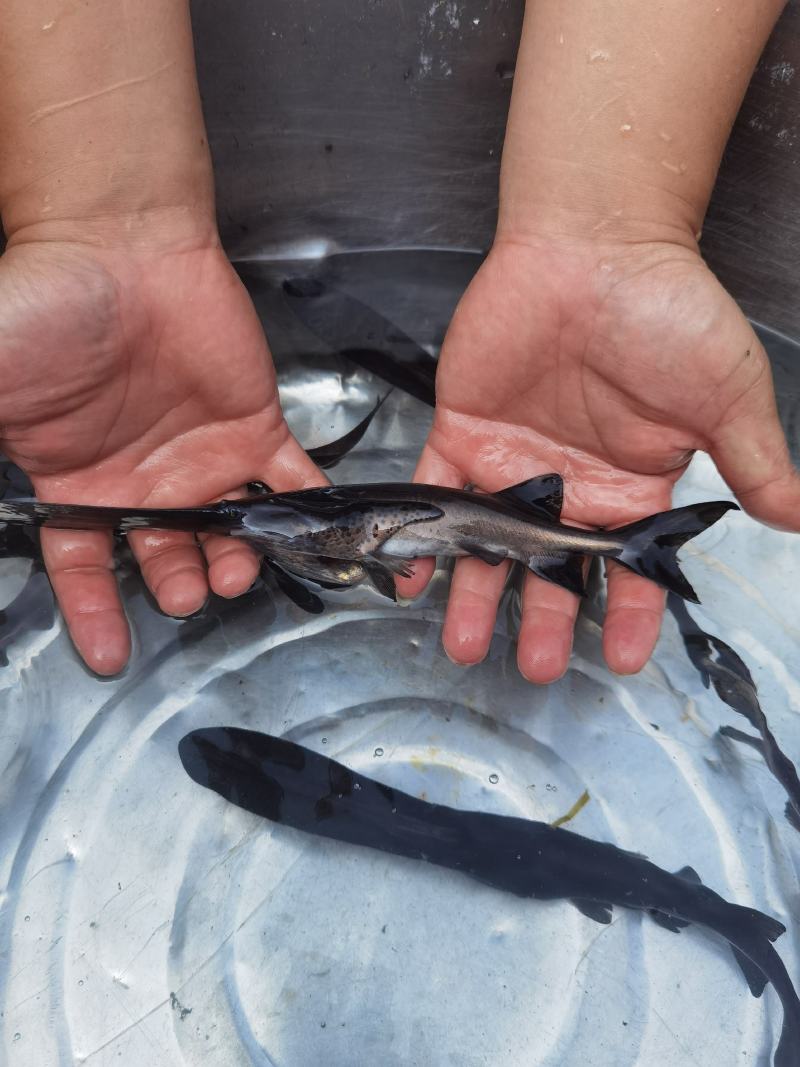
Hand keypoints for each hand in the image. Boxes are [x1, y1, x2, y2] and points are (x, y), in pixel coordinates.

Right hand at [0, 224, 322, 673]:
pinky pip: (290, 481)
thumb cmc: (49, 304)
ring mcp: (202, 455)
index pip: (82, 564)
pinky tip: (316, 537)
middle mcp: (143, 479)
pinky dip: (309, 512)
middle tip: (190, 591)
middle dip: (180, 585)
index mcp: (79, 482)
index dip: (93, 611)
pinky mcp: (253, 426)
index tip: (107, 654)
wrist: (122, 242)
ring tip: (239, 569)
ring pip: (229, 530)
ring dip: (239, 560)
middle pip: (166, 555)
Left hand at [398, 237, 799, 682]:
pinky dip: (418, 531)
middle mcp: (569, 483)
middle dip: (545, 620)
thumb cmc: (667, 310)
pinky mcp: (463, 431)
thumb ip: (753, 464)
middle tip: (537, 668)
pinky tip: (408, 574)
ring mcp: (512, 461)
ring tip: (466, 646)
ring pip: (490, 543)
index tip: (621, 659)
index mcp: (632, 483)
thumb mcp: (727, 395)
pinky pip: (433, 490)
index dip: (627, 614)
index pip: (629, 566)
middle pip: (553, 569)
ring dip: (477, 595)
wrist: (595, 242)